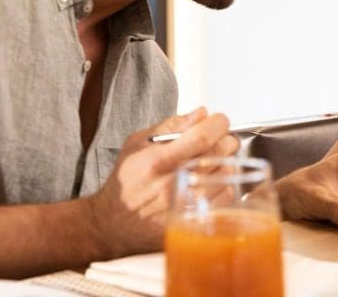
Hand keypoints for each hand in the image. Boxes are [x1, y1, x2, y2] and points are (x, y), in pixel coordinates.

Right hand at [87, 107, 238, 257]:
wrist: (111, 225)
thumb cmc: (126, 181)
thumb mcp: (136, 143)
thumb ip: (171, 125)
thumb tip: (201, 113)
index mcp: (158, 160)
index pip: (203, 135)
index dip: (219, 123)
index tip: (219, 121)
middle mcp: (172, 184)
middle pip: (220, 152)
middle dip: (227, 139)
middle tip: (220, 139)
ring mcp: (184, 206)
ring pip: (227, 173)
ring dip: (226, 161)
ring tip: (213, 161)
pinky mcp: (193, 223)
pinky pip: (226, 198)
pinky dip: (225, 185)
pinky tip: (212, 182)